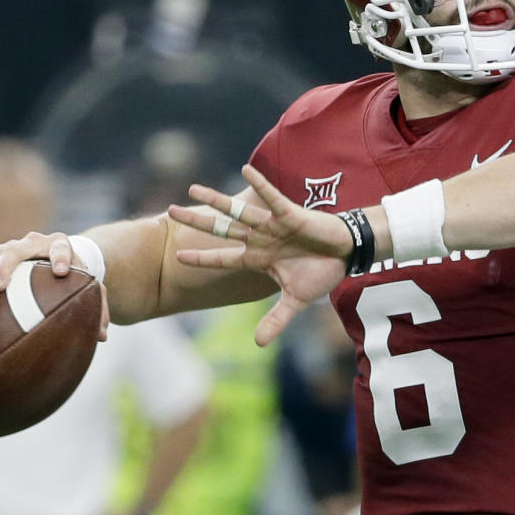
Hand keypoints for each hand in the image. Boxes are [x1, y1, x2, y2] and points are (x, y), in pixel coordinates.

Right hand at [0, 232, 109, 340]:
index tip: (62, 272)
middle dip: (7, 266)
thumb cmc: (74, 276)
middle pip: (15, 249)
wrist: (58, 257)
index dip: (61, 257)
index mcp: (58, 245)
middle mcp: (31, 243)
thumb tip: (101, 337)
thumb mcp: (88, 286)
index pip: (61, 246)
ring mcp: (8, 249)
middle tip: (0, 287)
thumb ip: (97, 307)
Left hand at [168, 165, 351, 344]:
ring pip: (238, 212)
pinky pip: (271, 198)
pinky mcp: (289, 214)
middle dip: (196, 222)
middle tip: (168, 212)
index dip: (201, 259)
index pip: (223, 258)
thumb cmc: (321, 272)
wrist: (345, 255)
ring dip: (216, 200)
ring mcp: (272, 226)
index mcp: (258, 258)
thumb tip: (259, 345)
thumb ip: (276, 320)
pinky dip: (259, 184)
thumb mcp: (296, 300)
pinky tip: (245, 170)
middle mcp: (259, 239)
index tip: (176, 256)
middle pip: (221, 229)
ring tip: (193, 188)